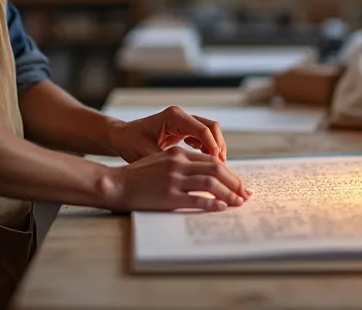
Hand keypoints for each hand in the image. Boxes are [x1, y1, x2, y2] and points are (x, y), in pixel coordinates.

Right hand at [101, 147, 250, 212]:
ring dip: (228, 193)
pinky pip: (197, 199)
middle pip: (216, 170)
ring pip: (210, 184)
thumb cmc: (138, 175)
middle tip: (245, 193)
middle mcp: (178, 164)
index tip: (239, 183)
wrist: (116, 184)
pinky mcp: (168, 196)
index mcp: (178, 154)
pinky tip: (222, 207)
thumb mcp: (162, 160)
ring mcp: (173, 180)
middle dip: (234, 183)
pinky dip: (212, 203)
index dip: (229, 173)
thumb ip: (182, 164)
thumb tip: (207, 174)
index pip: (211, 160)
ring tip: (238, 202)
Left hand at [107, 105, 227, 162]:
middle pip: (211, 127)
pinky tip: (207, 164)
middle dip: (219, 147)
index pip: (202, 129)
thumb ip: (168, 161)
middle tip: (222, 167)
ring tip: (217, 168)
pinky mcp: (183, 129)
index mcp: (173, 116)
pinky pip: (203, 138)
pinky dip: (208, 149)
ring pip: (210, 132)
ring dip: (216, 149)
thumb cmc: (129, 142)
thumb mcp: (147, 154)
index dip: (212, 147)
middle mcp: (181, 116)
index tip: (218, 164)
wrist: (120, 137)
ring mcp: (183, 122)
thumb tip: (187, 174)